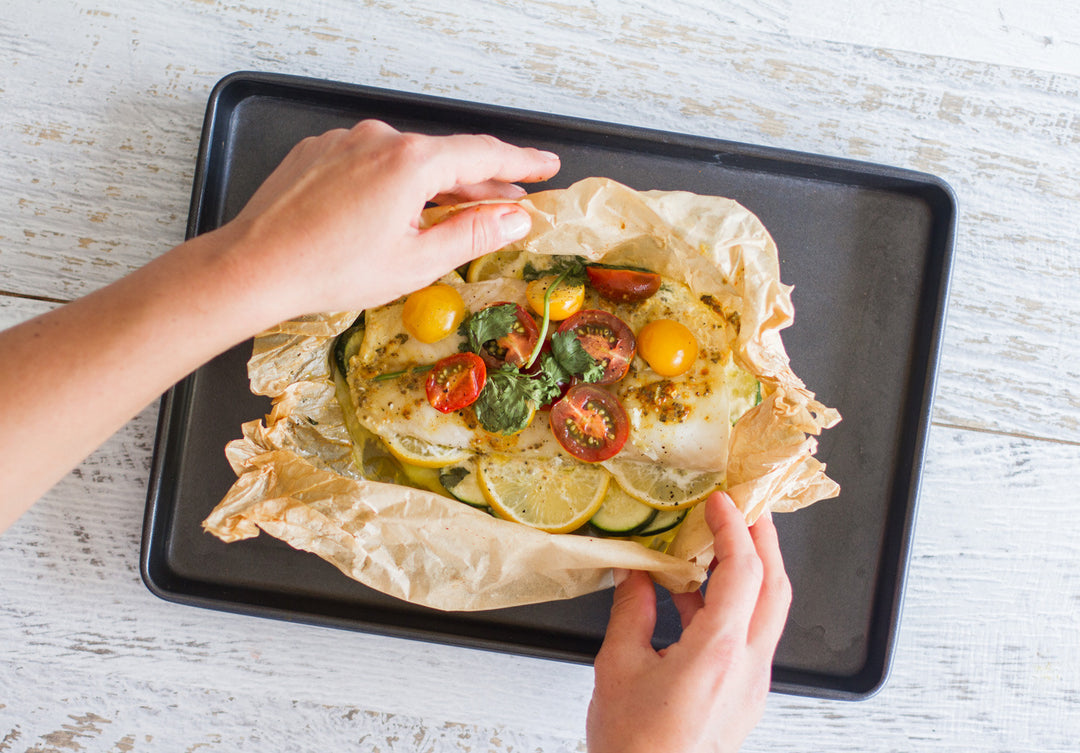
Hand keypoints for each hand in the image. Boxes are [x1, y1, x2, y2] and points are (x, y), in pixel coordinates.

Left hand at [220, 119, 559, 323]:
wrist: (254, 266)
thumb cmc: (331, 270)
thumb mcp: (416, 262)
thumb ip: (473, 234)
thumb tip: (515, 219)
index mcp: (411, 161)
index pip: (484, 154)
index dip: (522, 162)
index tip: (547, 165)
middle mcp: (379, 139)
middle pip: (445, 158)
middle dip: (479, 183)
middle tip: (510, 203)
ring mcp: (344, 141)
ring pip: (406, 161)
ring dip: (433, 186)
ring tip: (451, 215)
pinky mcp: (318, 152)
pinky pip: (369, 163)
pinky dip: (391, 182)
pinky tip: (390, 212)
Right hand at [586, 492, 791, 752]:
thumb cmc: (635, 748)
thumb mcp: (620, 667)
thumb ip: (631, 610)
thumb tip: (635, 574)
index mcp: (718, 653)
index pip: (743, 571)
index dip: (734, 529)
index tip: (722, 502)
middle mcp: (746, 668)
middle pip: (776, 588)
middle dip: (764, 541)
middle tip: (747, 509)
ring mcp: (750, 685)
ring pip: (767, 613)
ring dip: (751, 573)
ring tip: (718, 545)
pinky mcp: (742, 697)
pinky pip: (748, 637)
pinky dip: (732, 606)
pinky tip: (696, 597)